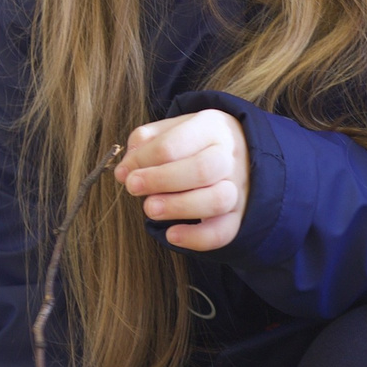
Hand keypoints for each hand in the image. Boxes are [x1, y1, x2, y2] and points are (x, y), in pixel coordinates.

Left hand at [118, 110, 248, 250]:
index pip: (174, 143)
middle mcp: (230, 157)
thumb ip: (145, 144)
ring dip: (178, 207)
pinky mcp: (239, 215)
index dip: (143, 160)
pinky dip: (196, 238)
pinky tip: (173, 234)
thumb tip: (125, 170)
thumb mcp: (172, 130)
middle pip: (202, 169)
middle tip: (133, 187)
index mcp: (212, 129)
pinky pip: (224, 231)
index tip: (125, 172)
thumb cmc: (196, 143)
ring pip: (216, 200)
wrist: (241, 153)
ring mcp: (239, 188)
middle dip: (160, 180)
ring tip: (150, 209)